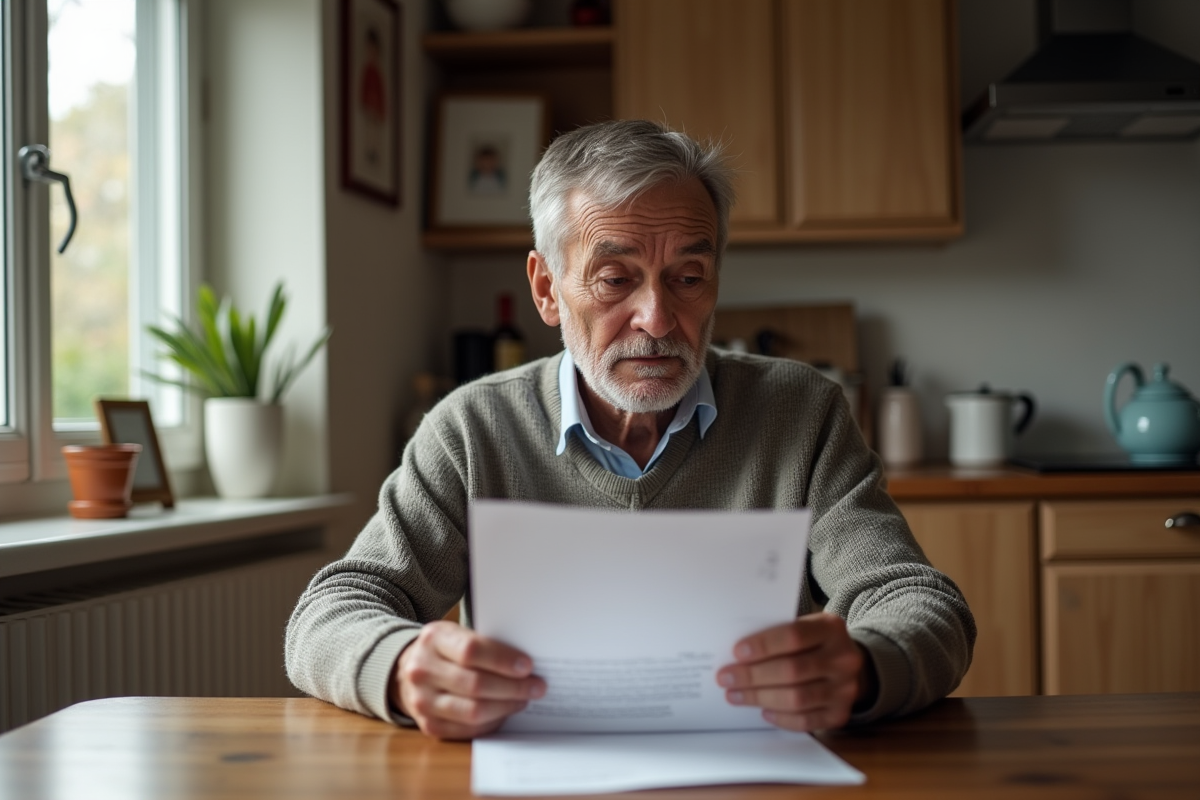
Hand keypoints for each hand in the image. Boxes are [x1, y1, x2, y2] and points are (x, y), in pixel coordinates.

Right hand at [390, 621, 545, 739]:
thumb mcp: (457, 634)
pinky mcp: (428, 725)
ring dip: (505, 707)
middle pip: (475, 684)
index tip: (527, 666)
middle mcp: (422, 670)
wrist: (409, 671)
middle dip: (513, 688)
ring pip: (473, 711)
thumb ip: (484, 644)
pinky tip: (504, 712)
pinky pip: (467, 730)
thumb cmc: (444, 650)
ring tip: (523, 700)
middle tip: (536, 687)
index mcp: (433, 639)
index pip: (471, 651)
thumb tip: (525, 664)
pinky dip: (492, 722)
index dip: (503, 660)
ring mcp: (422, 700)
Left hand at [715, 612, 874, 731]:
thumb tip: (738, 655)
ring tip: (735, 696)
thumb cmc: (813, 643)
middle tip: (725, 678)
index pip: (794, 636)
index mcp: (831, 628)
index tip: (737, 653)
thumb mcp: (804, 627)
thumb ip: (778, 635)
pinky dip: (781, 718)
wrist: (847, 663)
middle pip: (792, 670)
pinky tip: (763, 712)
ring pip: (797, 698)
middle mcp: (843, 659)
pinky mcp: (840, 714)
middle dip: (753, 676)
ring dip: (760, 698)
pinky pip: (806, 721)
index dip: (763, 645)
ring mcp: (845, 689)